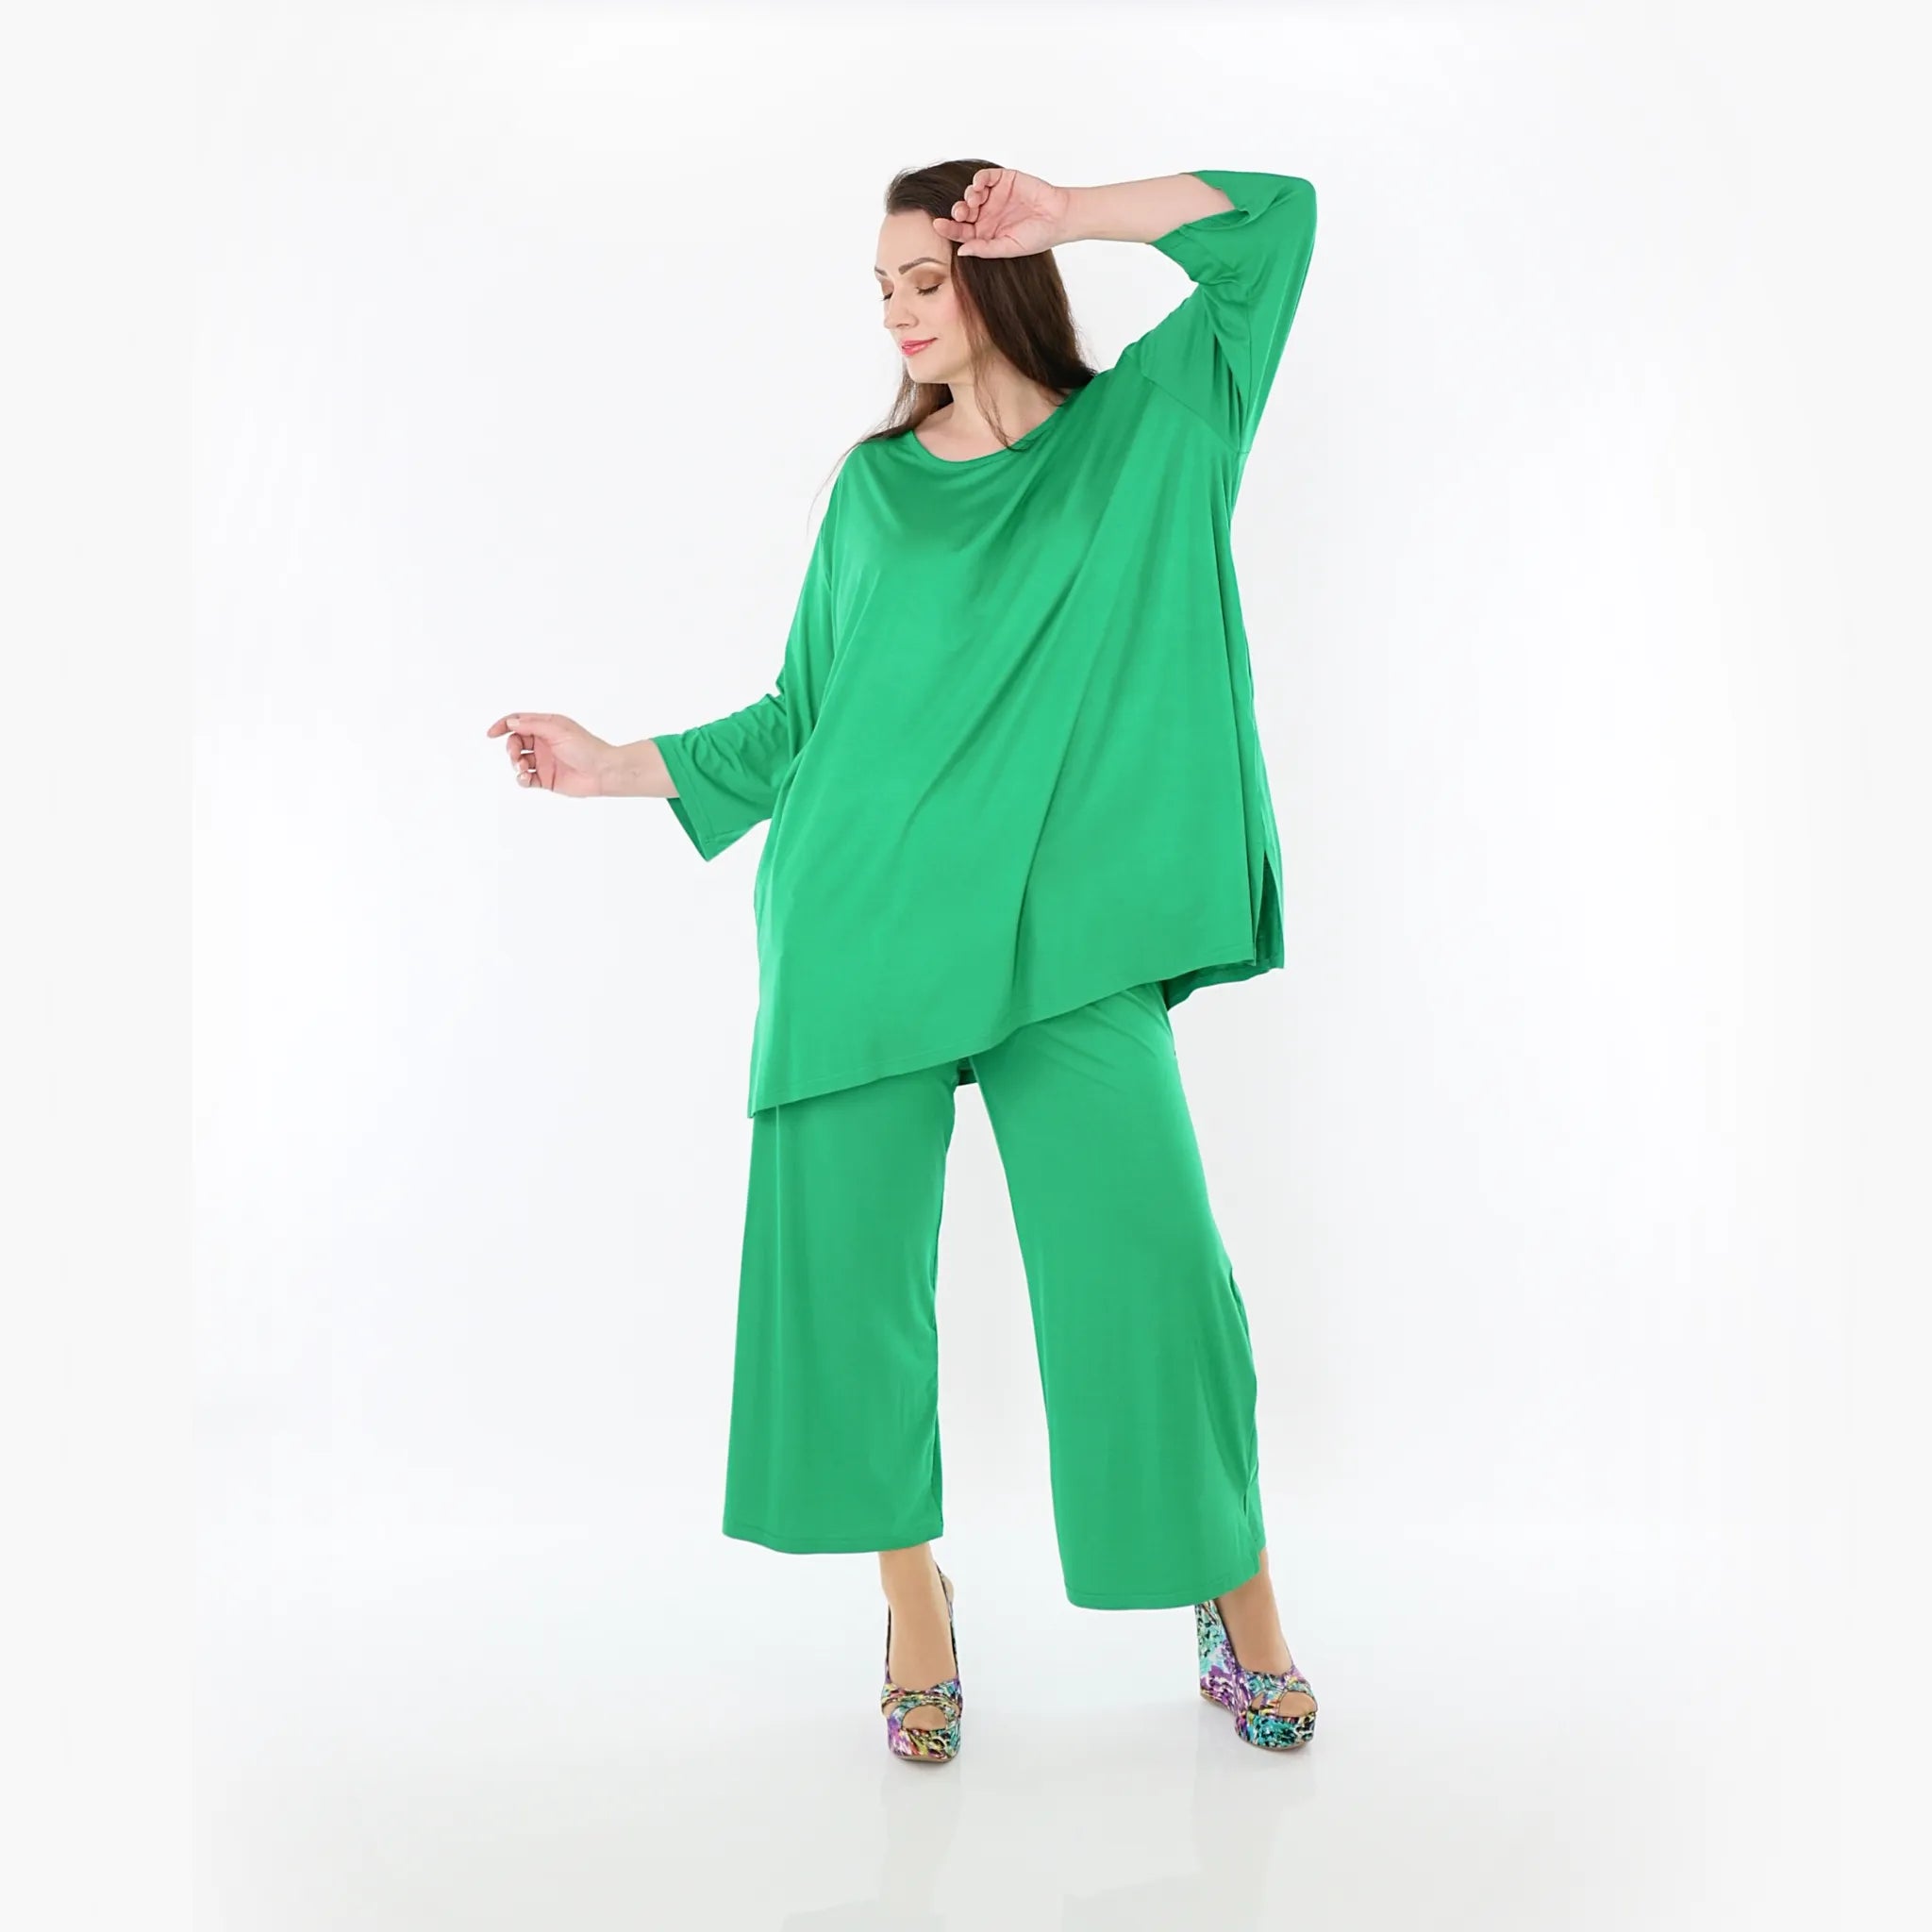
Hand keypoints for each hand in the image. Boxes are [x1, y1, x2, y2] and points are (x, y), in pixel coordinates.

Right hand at [485, 711, 614, 797]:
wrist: (602, 772)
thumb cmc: (586, 747)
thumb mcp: (557, 729)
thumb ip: (532, 725)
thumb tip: (510, 722)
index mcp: (547, 726)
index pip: (519, 722)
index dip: (503, 726)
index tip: (491, 734)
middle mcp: (544, 743)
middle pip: (515, 742)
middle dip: (510, 749)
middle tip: (515, 756)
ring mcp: (545, 762)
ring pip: (519, 761)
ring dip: (515, 764)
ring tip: (523, 768)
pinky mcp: (547, 779)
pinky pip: (526, 779)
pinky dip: (521, 779)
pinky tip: (525, 778)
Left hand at [932, 167, 1072, 260]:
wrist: (1059, 218)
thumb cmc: (1037, 237)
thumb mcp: (1008, 247)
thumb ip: (985, 249)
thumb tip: (961, 252)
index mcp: (986, 233)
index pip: (963, 231)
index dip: (949, 228)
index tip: (938, 225)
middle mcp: (988, 214)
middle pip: (964, 211)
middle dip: (958, 211)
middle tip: (960, 213)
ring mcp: (995, 196)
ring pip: (972, 193)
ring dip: (968, 195)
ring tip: (974, 200)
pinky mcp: (1004, 180)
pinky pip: (986, 176)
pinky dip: (979, 179)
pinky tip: (979, 185)